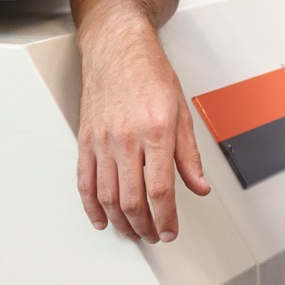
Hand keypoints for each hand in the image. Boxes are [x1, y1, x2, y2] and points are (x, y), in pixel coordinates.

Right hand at [75, 15, 209, 242]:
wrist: (117, 49)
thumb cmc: (150, 74)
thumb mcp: (182, 112)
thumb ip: (189, 154)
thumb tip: (199, 186)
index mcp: (156, 132)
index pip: (160, 189)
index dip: (166, 217)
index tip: (170, 230)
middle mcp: (126, 139)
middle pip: (132, 200)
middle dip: (145, 226)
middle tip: (154, 235)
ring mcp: (102, 141)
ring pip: (108, 197)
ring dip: (121, 222)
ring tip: (133, 232)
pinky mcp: (85, 140)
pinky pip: (85, 182)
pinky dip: (92, 206)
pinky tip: (101, 219)